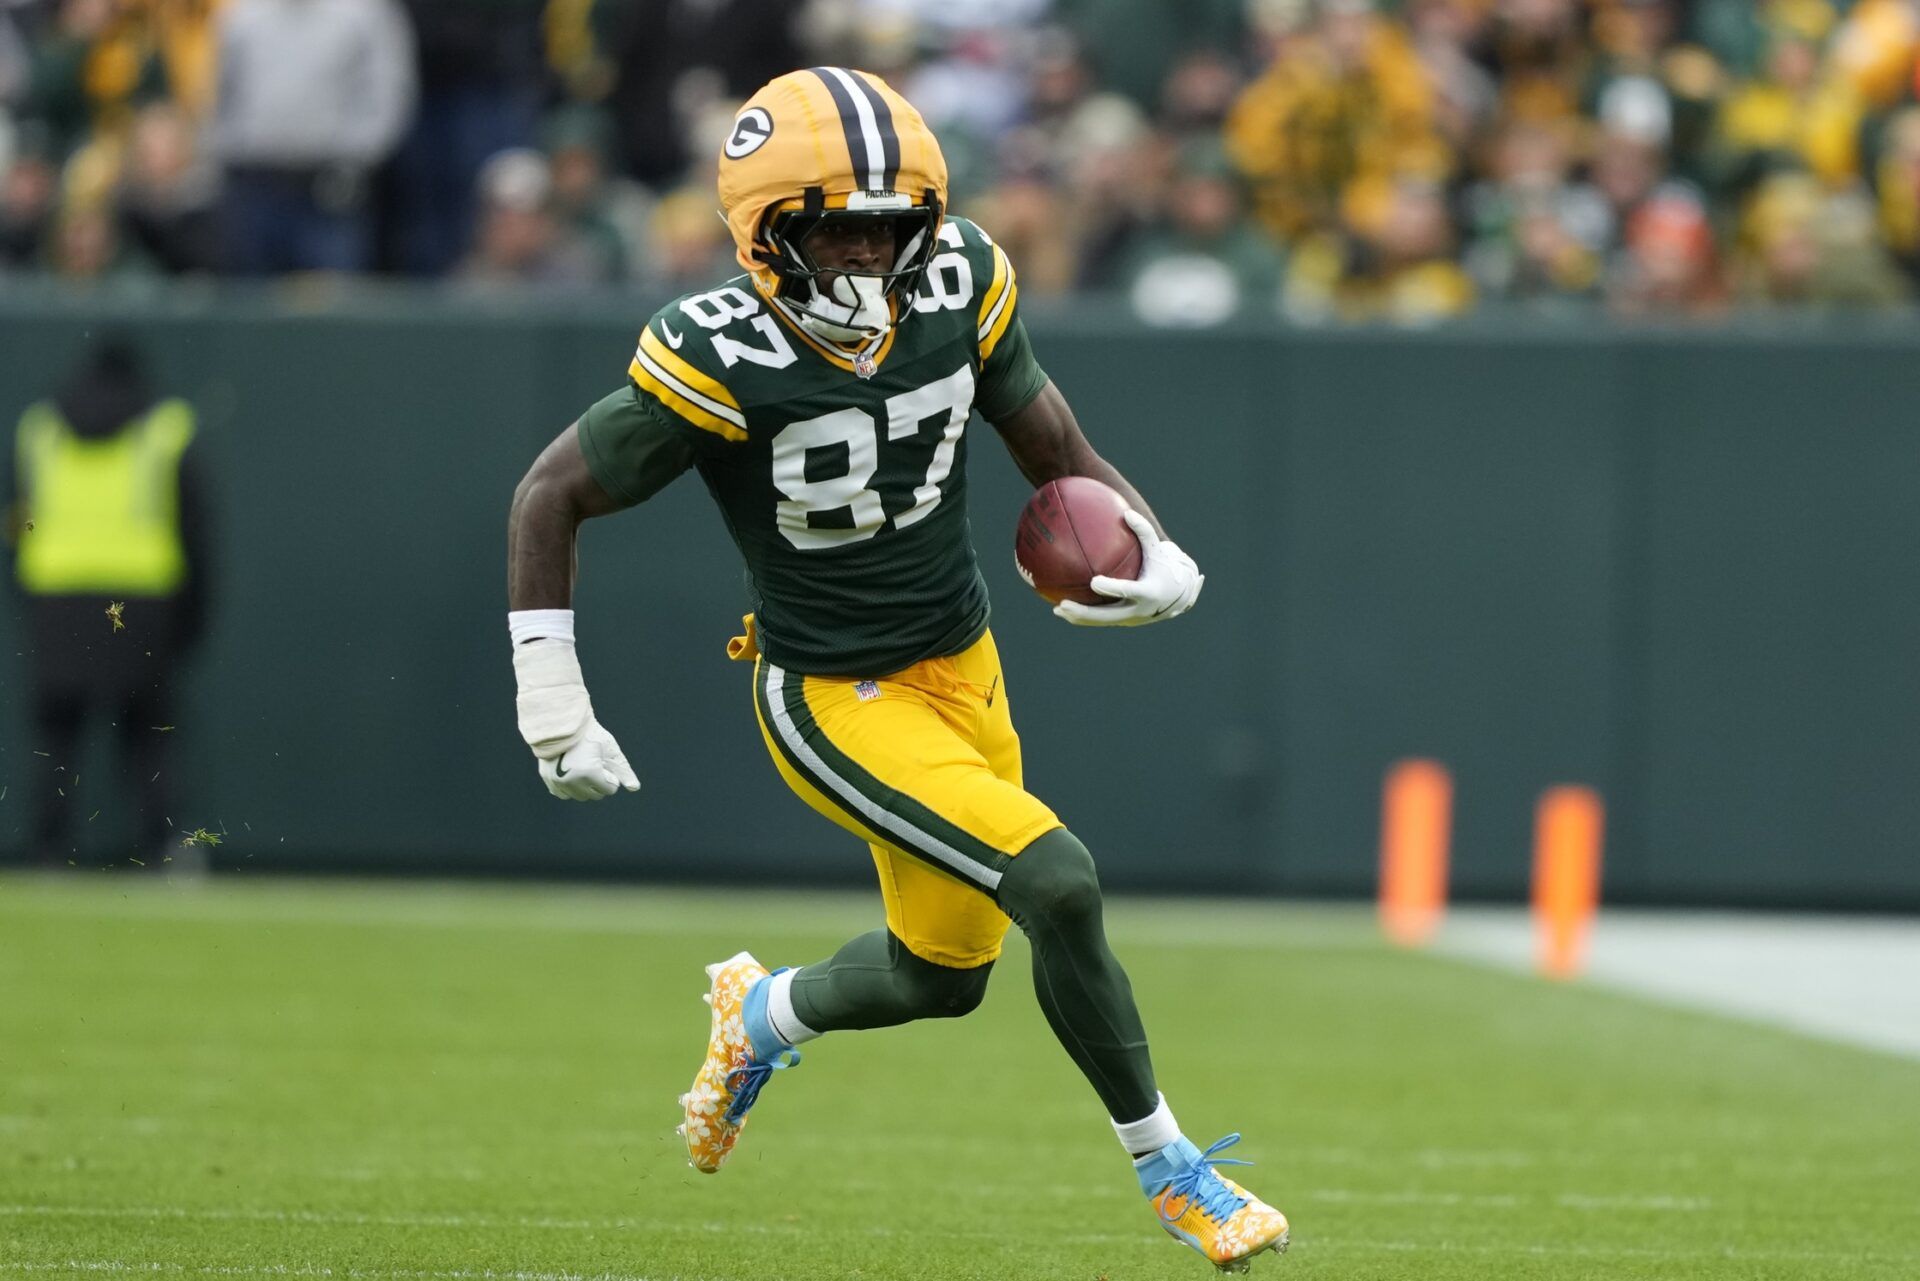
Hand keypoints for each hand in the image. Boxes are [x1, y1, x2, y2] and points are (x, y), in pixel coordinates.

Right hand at [538, 719, 640, 800]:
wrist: (564, 723)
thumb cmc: (591, 735)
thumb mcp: (611, 750)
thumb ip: (624, 771)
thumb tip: (635, 788)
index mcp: (590, 773)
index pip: (610, 789)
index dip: (609, 775)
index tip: (603, 761)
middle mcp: (572, 781)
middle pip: (595, 795)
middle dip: (598, 781)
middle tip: (592, 762)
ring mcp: (558, 781)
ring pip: (579, 796)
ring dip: (584, 785)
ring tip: (581, 765)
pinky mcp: (548, 780)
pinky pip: (563, 794)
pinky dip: (569, 787)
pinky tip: (571, 772)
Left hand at [1053, 510, 1203, 626]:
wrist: (1180, 595)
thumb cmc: (1166, 566)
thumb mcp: (1158, 549)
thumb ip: (1144, 531)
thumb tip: (1126, 512)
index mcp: (1148, 592)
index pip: (1127, 591)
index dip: (1111, 588)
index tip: (1094, 582)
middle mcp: (1139, 610)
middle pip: (1108, 615)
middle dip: (1085, 612)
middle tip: (1064, 604)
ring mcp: (1131, 619)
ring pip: (1102, 622)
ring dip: (1079, 618)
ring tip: (1057, 609)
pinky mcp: (1125, 622)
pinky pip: (1102, 620)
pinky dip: (1085, 617)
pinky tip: (1065, 609)